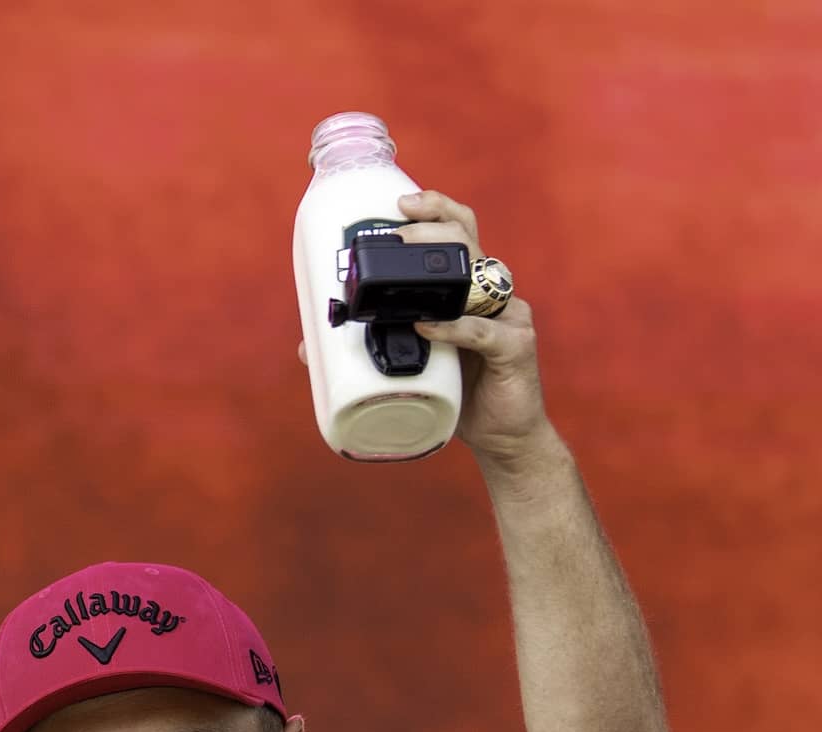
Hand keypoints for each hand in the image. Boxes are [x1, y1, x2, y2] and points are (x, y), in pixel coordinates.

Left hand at [395, 190, 554, 465]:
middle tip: (398, 232)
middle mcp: (491, 292)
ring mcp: (509, 316)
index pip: (457, 230)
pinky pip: (483, 330)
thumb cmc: (460, 394)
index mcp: (468, 286)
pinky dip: (454, 327)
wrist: (502, 437)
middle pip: (468, 238)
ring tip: (406, 267)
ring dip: (443, 268)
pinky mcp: (515, 347)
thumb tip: (306, 350)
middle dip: (432, 226)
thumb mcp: (411, 363)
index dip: (434, 208)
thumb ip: (371, 347)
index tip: (399, 204)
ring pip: (482, 275)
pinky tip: (426, 326)